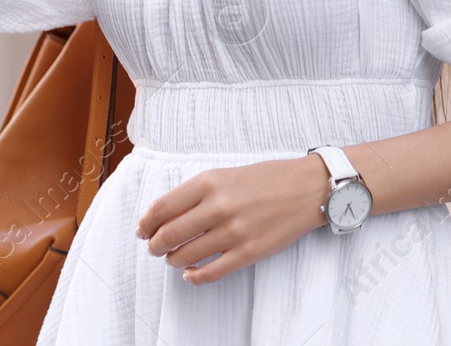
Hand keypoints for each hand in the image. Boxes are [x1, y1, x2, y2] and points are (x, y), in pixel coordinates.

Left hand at [135, 154, 331, 284]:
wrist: (307, 188)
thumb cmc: (268, 177)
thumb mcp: (227, 173)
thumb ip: (197, 192)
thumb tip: (167, 215)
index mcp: (209, 182)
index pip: (162, 207)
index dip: (146, 222)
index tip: (142, 229)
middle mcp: (218, 206)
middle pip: (169, 235)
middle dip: (155, 245)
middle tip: (154, 248)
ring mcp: (233, 231)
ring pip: (186, 256)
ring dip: (173, 260)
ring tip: (173, 259)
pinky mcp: (248, 252)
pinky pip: (210, 273)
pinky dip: (194, 276)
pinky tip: (190, 273)